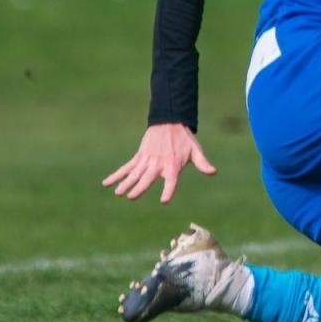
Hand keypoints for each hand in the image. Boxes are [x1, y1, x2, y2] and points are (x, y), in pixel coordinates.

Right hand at [102, 123, 216, 203]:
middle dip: (140, 188)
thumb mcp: (196, 151)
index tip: (164, 200)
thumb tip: (213, 172)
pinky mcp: (139, 156)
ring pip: (135, 174)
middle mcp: (158, 164)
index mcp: (173, 165)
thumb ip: (203, 163)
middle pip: (148, 178)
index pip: (171, 181)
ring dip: (126, 183)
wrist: (170, 121)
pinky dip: (116, 175)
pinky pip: (126, 167)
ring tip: (118, 193)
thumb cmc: (185, 140)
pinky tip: (107, 183)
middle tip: (132, 197)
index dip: (168, 190)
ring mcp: (147, 160)